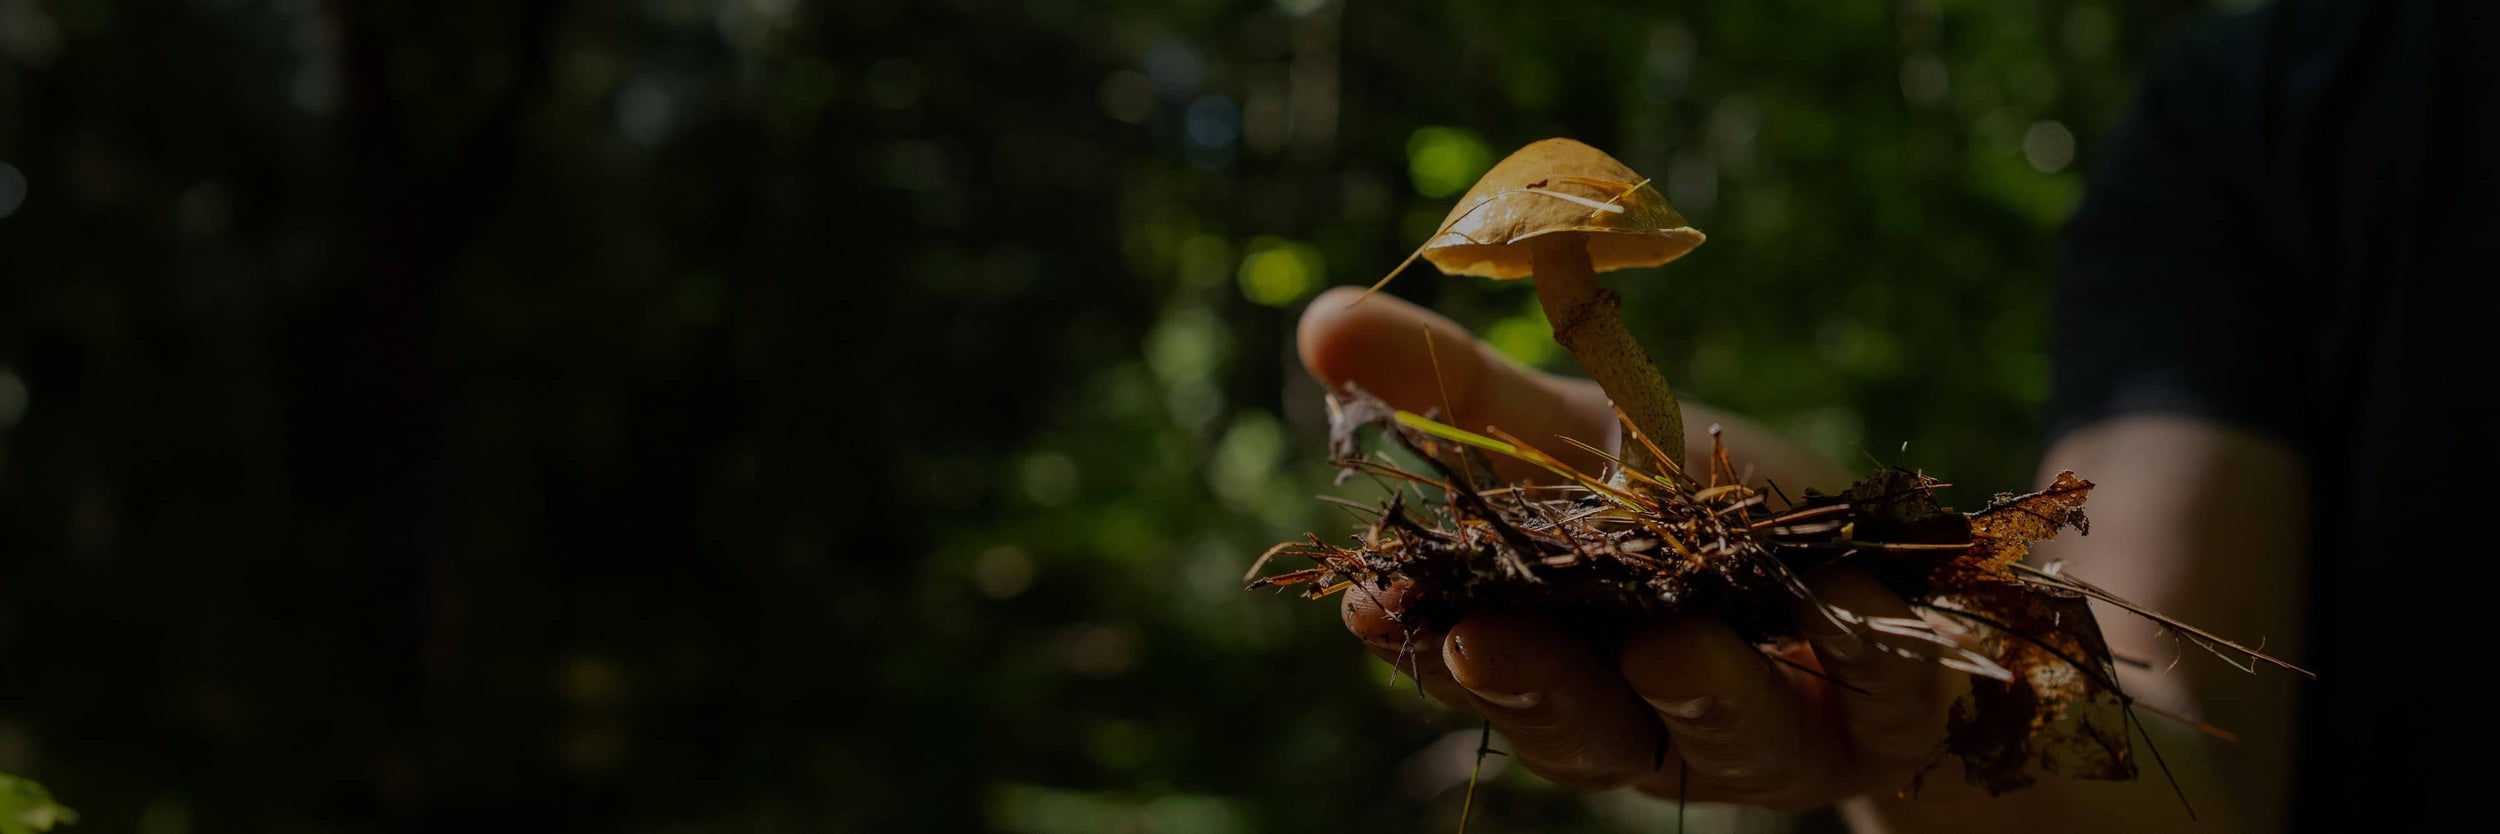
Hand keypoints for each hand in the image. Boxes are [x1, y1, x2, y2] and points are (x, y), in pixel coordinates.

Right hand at [1297, 287, 1956, 808]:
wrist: (1893, 561)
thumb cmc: (1706, 504)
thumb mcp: (1588, 438)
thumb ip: (1463, 399)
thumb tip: (1317, 321)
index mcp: (1569, 667)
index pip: (1479, 671)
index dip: (1421, 645)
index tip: (1366, 604)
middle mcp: (1658, 724)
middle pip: (1586, 732)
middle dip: (1536, 690)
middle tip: (1484, 643)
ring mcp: (1777, 735)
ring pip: (1727, 738)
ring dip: (1698, 693)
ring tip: (1671, 646)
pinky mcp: (1895, 717)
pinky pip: (1884, 699)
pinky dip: (1867, 650)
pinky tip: (1850, 598)